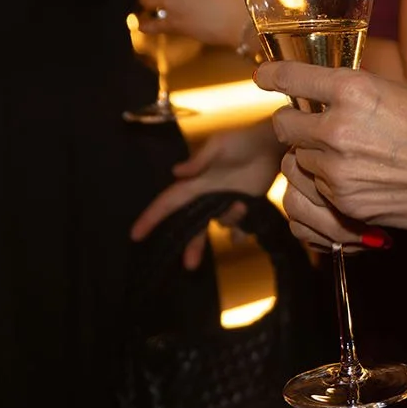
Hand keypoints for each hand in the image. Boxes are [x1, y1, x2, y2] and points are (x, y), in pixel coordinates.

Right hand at [129, 122, 284, 268]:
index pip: (168, 202)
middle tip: (190, 266)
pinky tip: (248, 222)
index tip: (135, 235)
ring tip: (242, 204)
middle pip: (193, 226)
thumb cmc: (242, 141)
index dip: (151, 217)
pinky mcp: (244, 207)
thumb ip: (199, 160)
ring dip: (230, 219)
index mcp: (196, 183)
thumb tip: (175, 172)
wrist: (271, 145)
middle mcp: (208, 197)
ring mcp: (226, 203)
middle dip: (191, 245)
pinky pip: (239, 228)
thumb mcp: (219, 146)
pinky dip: (242, 230)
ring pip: (220, 225)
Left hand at [258, 62, 406, 247]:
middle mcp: (338, 127)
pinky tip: (361, 181)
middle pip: (285, 126)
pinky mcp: (346, 203)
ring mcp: (338, 169)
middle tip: (314, 128)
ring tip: (350, 159)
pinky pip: (318, 191)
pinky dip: (330, 187)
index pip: (292, 77)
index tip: (263, 77)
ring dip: (315, 160)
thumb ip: (360, 94)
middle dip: (296, 126)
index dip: (272, 76)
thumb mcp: (403, 93)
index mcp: (354, 88)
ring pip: (300, 162)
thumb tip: (334, 99)